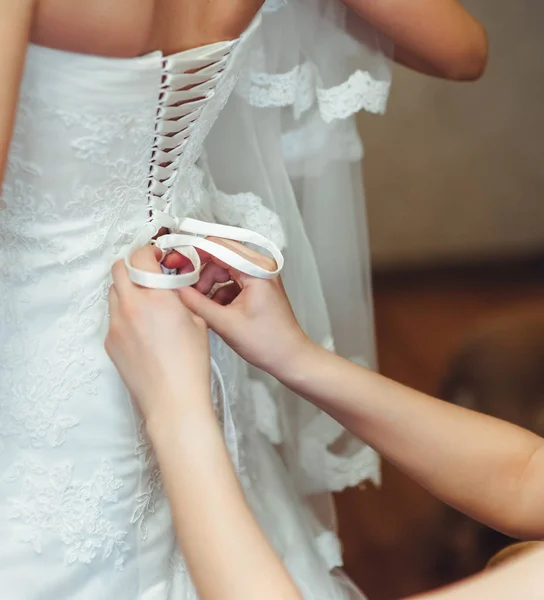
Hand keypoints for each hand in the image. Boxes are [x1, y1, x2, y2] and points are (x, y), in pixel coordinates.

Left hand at [106, 246, 212, 424]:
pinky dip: (125, 313)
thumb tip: (172, 284)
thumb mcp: (196, 320)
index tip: (157, 256)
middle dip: (134, 266)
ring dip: (128, 289)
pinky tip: (144, 329)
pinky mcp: (110, 342)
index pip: (140, 257)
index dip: (149, 252)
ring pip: (113, 292)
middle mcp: (130, 307)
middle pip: (118, 269)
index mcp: (155, 298)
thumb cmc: (190, 365)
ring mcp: (115, 325)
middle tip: (150, 274)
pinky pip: (113, 317)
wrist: (173, 399)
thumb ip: (180, 296)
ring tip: (148, 303)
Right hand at [177, 238, 311, 379]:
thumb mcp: (225, 323)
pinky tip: (213, 309)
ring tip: (201, 304)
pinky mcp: (257, 285)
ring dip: (208, 283)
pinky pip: (230, 279)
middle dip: (199, 271)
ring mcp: (260, 275)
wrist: (289, 358)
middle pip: (219, 255)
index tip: (175, 262)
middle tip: (183, 285)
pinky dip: (218, 291)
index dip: (192, 253)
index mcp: (257, 269)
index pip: (218, 246)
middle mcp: (261, 266)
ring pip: (222, 268)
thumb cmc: (268, 343)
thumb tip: (176, 289)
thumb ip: (196, 303)